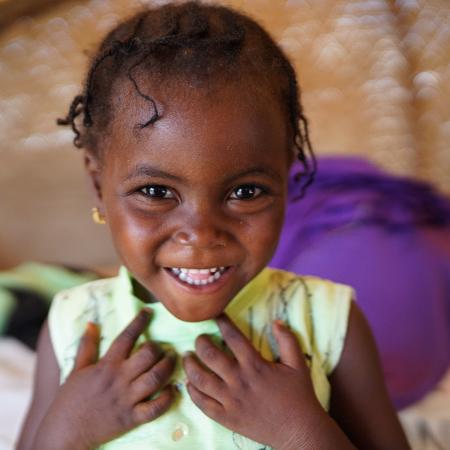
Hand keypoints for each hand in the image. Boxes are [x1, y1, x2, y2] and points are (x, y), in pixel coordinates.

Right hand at [33, 309, 175, 449]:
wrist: (64, 434)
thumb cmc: (69, 401)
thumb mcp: (76, 370)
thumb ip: (87, 346)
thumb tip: (91, 323)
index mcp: (106, 366)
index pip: (126, 337)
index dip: (139, 321)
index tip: (149, 311)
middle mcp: (119, 379)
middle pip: (148, 355)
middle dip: (159, 347)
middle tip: (163, 346)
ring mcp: (127, 399)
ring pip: (156, 378)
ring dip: (168, 366)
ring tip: (172, 360)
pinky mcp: (132, 419)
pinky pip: (156, 407)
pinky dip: (168, 397)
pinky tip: (172, 388)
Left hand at [182, 314, 327, 449]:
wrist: (299, 431)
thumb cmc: (299, 396)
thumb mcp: (298, 364)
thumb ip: (288, 341)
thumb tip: (276, 321)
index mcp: (255, 365)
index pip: (233, 337)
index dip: (222, 322)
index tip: (215, 315)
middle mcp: (239, 381)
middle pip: (210, 355)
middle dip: (200, 342)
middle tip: (199, 338)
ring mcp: (231, 401)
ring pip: (200, 379)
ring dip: (190, 365)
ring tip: (187, 357)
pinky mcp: (227, 418)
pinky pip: (203, 404)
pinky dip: (192, 392)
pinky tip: (189, 383)